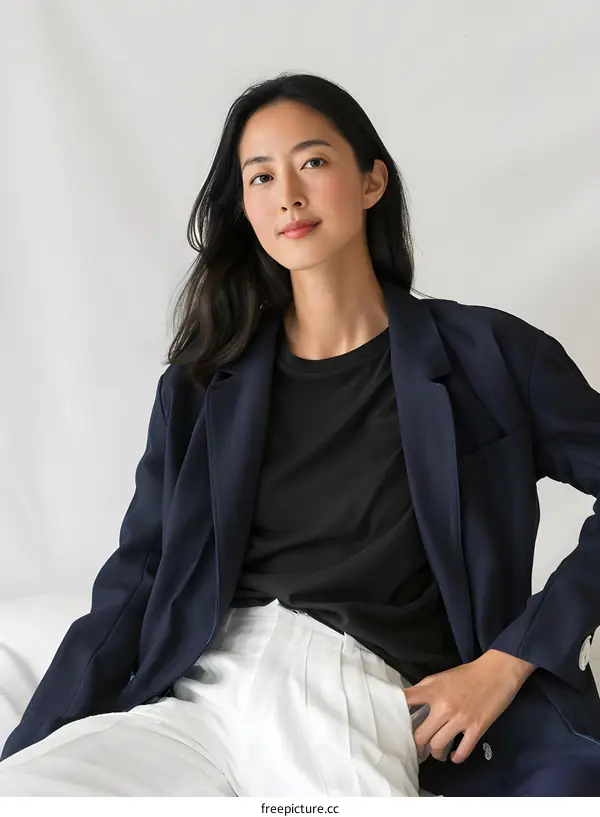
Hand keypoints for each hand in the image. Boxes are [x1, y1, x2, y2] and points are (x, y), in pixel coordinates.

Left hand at [403, 649, 535, 763]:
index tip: (393, 722)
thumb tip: (410, 702)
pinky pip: (462, 751)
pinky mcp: (476, 729)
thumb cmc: (467, 674)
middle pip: (420, 735)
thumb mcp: (441, 676)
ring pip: (438, 746)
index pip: (407, 701)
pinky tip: (454, 756)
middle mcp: (444, 706)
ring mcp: (460, 719)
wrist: (496, 673)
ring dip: (435, 753)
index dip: (396, 711)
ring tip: (435, 753)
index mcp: (433, 690)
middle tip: (416, 748)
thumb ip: (425, 689)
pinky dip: (456, 757)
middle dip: (416, 745)